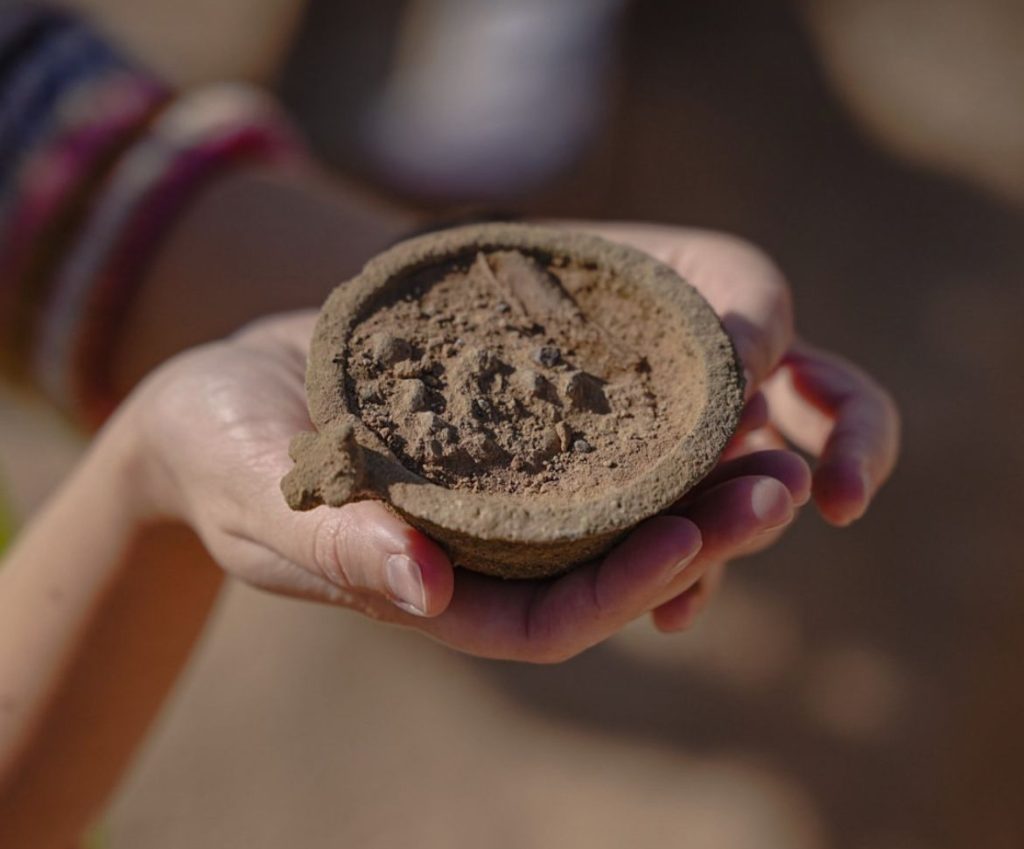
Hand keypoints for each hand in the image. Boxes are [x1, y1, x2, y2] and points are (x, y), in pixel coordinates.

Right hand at [120, 223, 895, 661]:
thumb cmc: (223, 451)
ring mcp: (506, 482)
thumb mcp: (262, 496)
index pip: (554, 618)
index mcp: (439, 588)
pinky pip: (598, 421)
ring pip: (623, 491)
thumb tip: (419, 588)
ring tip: (777, 427)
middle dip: (702, 530)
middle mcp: (489, 544)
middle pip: (612, 558)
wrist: (224, 384)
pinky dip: (654, 403)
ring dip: (702, 465)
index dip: (624, 587)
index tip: (691, 541)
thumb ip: (333, 547)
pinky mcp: (510, 416)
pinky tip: (704, 357)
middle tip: (783, 487)